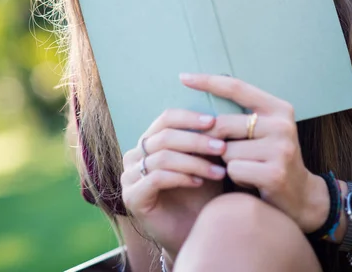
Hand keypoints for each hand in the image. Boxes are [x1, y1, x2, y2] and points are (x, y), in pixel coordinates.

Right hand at [121, 109, 227, 257]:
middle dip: (196, 140)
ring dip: (194, 162)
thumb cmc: (200, 194)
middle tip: (222, 147)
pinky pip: (156, 178)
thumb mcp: (204, 161)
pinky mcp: (131, 197)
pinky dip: (181, 177)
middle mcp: (134, 156)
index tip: (214, 122)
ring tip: (219, 171)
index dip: (189, 118)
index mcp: (149, 141)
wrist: (192, 233)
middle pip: (164, 136)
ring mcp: (129, 176)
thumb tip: (222, 118)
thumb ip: (205, 141)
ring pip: (162, 157)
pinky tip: (199, 183)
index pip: (165, 119)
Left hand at [179, 73, 329, 232]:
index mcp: (278, 108)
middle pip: (223, 124)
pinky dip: (236, 176)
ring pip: (226, 150)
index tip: (183, 77)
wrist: (302, 196)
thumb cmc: (270, 158)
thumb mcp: (261, 131)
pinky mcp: (274, 173)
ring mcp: (280, 149)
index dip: (208, 81)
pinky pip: (233, 169)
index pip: (236, 87)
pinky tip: (252, 180)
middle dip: (216, 140)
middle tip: (231, 151)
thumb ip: (238, 117)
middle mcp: (282, 124)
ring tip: (249, 167)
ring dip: (228, 161)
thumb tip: (198, 110)